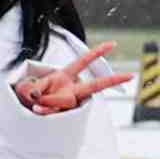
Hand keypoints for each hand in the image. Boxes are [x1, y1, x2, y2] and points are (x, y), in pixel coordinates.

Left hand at [11, 39, 125, 115]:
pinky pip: (55, 112)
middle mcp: (72, 89)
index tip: (113, 44)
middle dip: (113, 80)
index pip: (83, 62)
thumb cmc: (31, 92)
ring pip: (65, 102)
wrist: (28, 107)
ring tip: (36, 102)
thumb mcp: (29, 85)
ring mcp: (70, 103)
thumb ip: (34, 88)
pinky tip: (37, 109)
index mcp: (66, 76)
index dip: (96, 52)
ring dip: (48, 101)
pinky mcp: (65, 114)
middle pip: (95, 85)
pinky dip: (44, 110)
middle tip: (131, 75)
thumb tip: (37, 96)